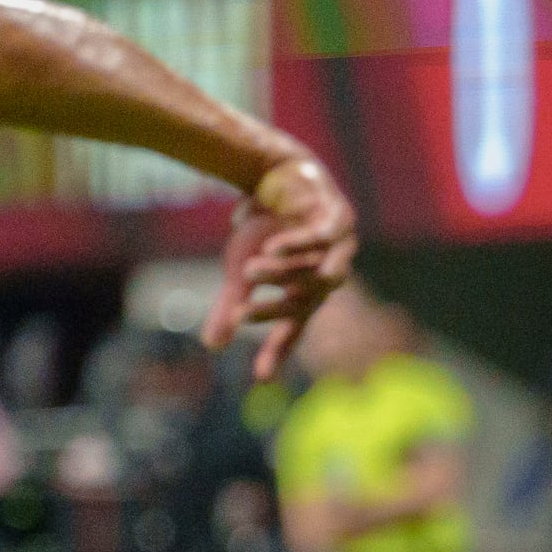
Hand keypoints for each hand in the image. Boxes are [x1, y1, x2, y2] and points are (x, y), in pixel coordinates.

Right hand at [204, 155, 357, 376]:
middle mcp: (329, 275)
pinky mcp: (339, 218)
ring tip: (250, 273)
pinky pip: (322, 237)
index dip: (278, 351)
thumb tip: (212, 347)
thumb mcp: (242, 268)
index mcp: (309, 292)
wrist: (274, 174)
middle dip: (271, 310)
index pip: (294, 328)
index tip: (260, 377)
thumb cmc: (264, 226)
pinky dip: (298, 244)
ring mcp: (340, 248)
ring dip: (282, 274)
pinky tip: (273, 247)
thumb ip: (232, 305)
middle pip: (304, 303)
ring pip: (316, 273)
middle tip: (239, 313)